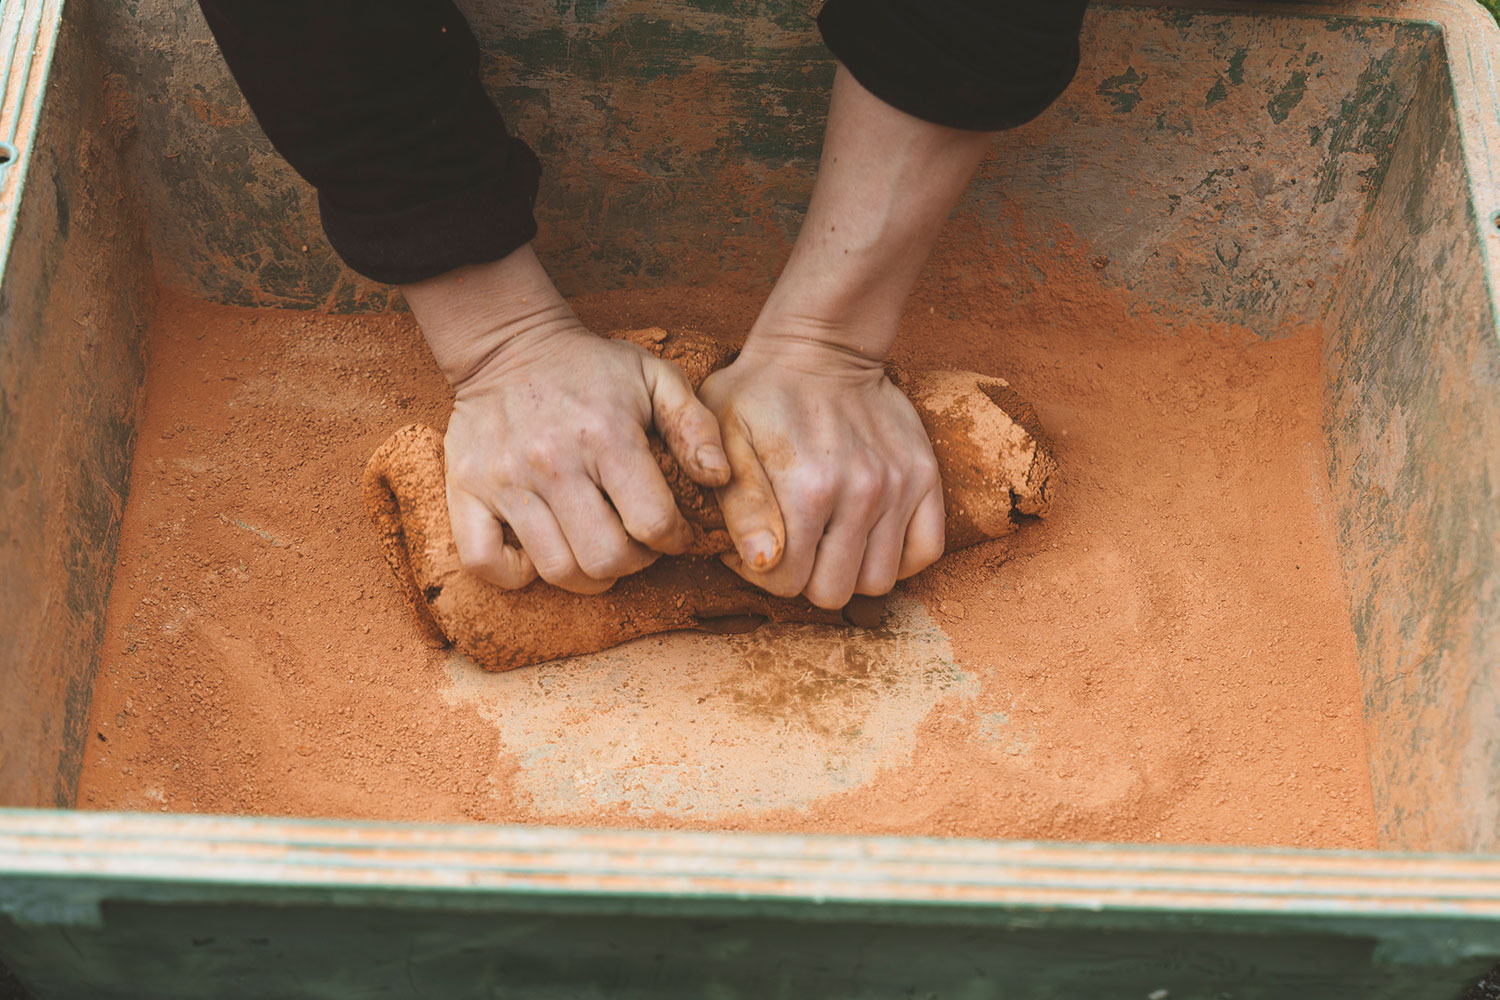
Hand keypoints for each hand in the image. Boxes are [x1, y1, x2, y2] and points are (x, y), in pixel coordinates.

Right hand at [402, 246, 728, 593]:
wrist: (509, 344)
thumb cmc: (593, 369)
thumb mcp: (657, 377)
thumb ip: (697, 426)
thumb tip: (719, 479)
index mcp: (606, 435)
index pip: (652, 523)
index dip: (673, 539)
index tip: (672, 531)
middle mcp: (552, 462)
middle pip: (605, 560)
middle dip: (633, 562)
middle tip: (635, 543)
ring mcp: (504, 479)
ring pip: (555, 569)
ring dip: (586, 575)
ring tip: (597, 547)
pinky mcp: (465, 490)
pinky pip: (483, 562)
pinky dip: (515, 574)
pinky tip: (541, 554)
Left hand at [697, 335, 943, 608]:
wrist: (820, 345)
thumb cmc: (759, 393)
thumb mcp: (725, 439)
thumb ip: (741, 507)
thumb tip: (764, 563)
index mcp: (808, 489)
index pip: (786, 582)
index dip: (762, 574)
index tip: (754, 545)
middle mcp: (861, 493)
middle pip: (833, 593)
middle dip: (805, 579)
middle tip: (790, 544)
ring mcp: (899, 485)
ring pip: (878, 581)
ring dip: (848, 570)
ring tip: (826, 538)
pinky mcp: (925, 475)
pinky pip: (925, 551)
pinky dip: (897, 558)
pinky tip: (866, 537)